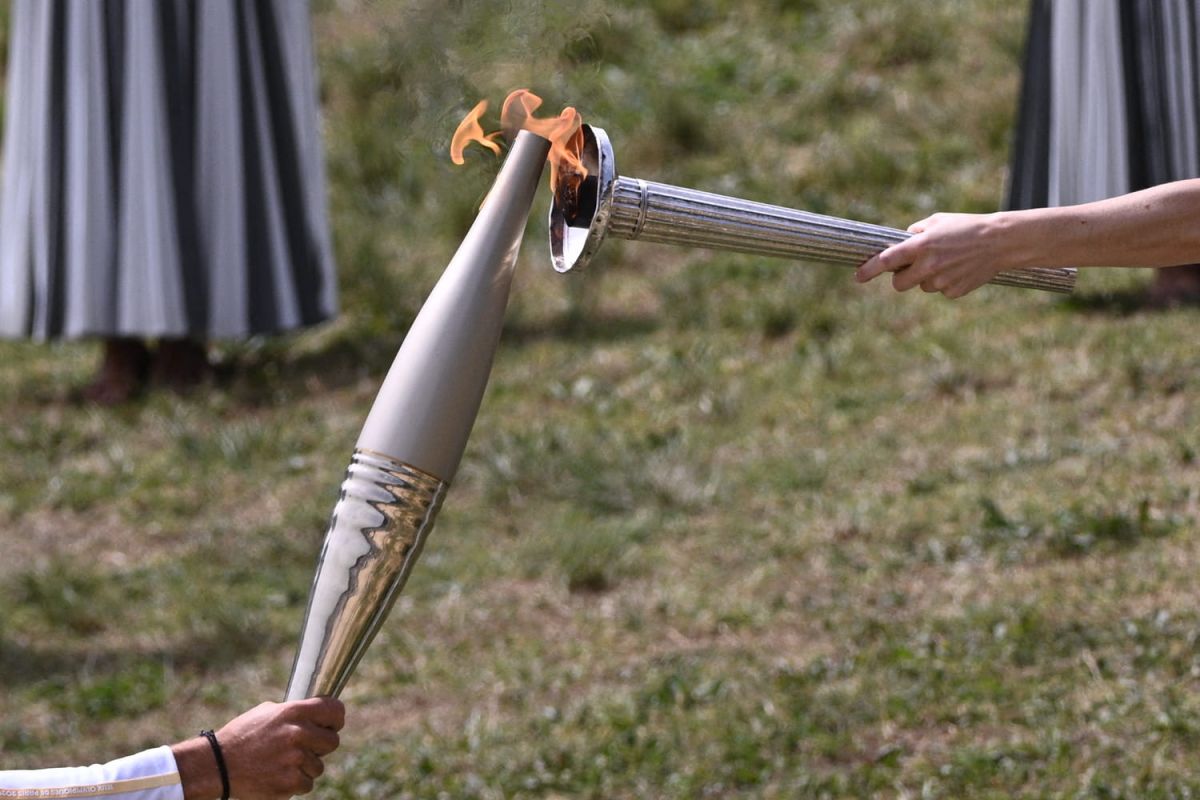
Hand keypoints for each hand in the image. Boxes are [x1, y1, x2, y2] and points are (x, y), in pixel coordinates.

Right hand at [173, 697, 344, 799]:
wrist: (218, 765)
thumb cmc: (242, 735)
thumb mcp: (268, 712)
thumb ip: (295, 713)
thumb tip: (319, 716)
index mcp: (294, 712)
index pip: (335, 710)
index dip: (336, 718)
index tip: (332, 724)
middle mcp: (297, 734)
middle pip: (333, 741)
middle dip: (322, 746)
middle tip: (306, 748)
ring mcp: (294, 760)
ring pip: (319, 767)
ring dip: (306, 767)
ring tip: (282, 762)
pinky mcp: (288, 783)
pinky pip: (307, 784)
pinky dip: (295, 783)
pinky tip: (277, 775)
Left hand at [855, 212, 1012, 298]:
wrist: (1000, 241)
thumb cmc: (966, 226)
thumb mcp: (938, 221)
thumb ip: (916, 231)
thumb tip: (900, 241)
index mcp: (920, 245)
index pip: (886, 261)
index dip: (868, 270)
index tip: (857, 276)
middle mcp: (928, 265)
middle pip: (899, 284)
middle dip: (901, 278)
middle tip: (912, 268)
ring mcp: (941, 281)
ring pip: (922, 288)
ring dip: (927, 279)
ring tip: (947, 262)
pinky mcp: (954, 291)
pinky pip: (941, 292)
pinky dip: (946, 283)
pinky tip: (959, 269)